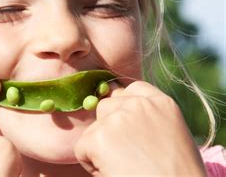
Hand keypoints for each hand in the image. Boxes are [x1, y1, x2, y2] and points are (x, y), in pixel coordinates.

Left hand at [75, 81, 206, 175]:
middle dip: (109, 128)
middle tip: (128, 156)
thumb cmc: (176, 174)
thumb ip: (148, 118)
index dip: (124, 109)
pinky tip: (112, 172)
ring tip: (124, 167)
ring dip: (100, 147)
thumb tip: (117, 102)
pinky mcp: (98, 137)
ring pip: (93, 128)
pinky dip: (91, 165)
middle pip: (107, 106)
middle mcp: (139, 105)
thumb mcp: (171, 136)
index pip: (131, 90)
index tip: (130, 131)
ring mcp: (117, 119)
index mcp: (162, 103)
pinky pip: (81, 149)